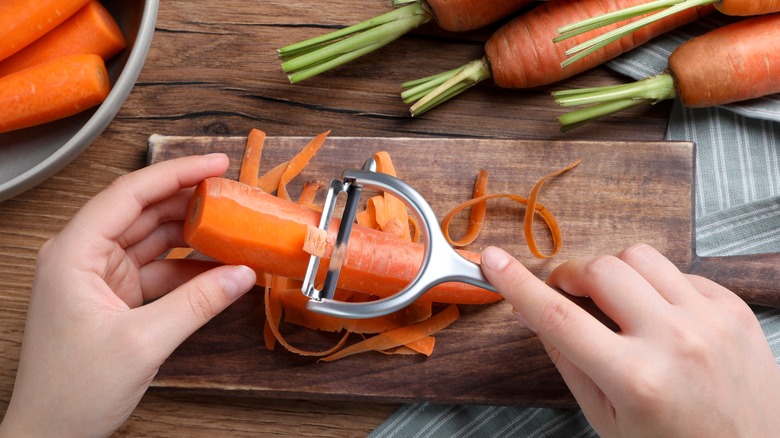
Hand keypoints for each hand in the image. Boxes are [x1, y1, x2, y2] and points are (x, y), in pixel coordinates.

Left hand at [0, 154, 255, 437]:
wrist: (50, 435)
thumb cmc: (72, 391)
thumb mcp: (143, 342)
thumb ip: (198, 303)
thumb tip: (242, 274)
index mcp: (73, 253)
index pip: (129, 194)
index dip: (176, 174)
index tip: (215, 165)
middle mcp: (84, 256)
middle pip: (143, 211)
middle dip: (189, 201)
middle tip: (232, 195)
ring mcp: (101, 276)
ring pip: (154, 240)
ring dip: (193, 235)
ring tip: (233, 228)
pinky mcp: (116, 297)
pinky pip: (159, 271)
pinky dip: (189, 269)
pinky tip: (219, 269)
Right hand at [481, 243, 779, 436]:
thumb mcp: (607, 419)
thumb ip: (568, 360)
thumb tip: (533, 313)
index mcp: (635, 380)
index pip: (559, 318)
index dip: (518, 284)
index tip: (493, 261)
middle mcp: (675, 343)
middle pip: (600, 270)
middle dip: (572, 276)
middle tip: (567, 294)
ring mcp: (710, 321)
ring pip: (638, 256)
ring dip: (613, 273)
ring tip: (617, 304)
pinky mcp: (734, 308)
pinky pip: (678, 270)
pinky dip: (655, 284)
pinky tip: (657, 314)